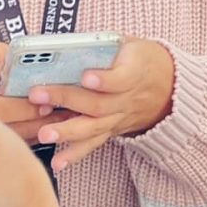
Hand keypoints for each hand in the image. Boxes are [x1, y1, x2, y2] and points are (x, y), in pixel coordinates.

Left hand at [27, 40, 176, 168]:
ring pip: (94, 127)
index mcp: (134, 71)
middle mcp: (127, 99)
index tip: (86, 76)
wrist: (168, 87)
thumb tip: (63, 43)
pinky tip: (58, 163)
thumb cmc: (140, 59)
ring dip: (67, 131)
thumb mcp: (127, 43)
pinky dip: (75, 154)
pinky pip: (93, 143)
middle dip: (67, 99)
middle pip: (98, 104)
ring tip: (45, 133)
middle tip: (39, 95)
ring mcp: (119, 118)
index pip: (120, 78)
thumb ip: (101, 44)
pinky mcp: (112, 130)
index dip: (104, 79)